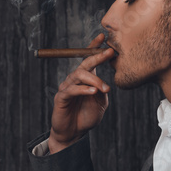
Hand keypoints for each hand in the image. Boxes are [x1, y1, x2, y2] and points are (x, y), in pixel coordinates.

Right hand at [48, 33, 114, 153]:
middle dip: (97, 57)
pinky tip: (92, 92)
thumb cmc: (86, 116)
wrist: (74, 134)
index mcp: (86, 79)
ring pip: (79, 75)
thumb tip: (104, 83)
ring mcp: (67, 87)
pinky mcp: (61, 97)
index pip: (88, 59)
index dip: (94, 47)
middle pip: (85, 63)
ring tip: (104, 88)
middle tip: (109, 53)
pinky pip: (72, 89)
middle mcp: (75, 79)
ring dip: (94, 80)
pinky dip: (83, 89)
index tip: (102, 37)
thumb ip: (102, 91)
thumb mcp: (100, 103)